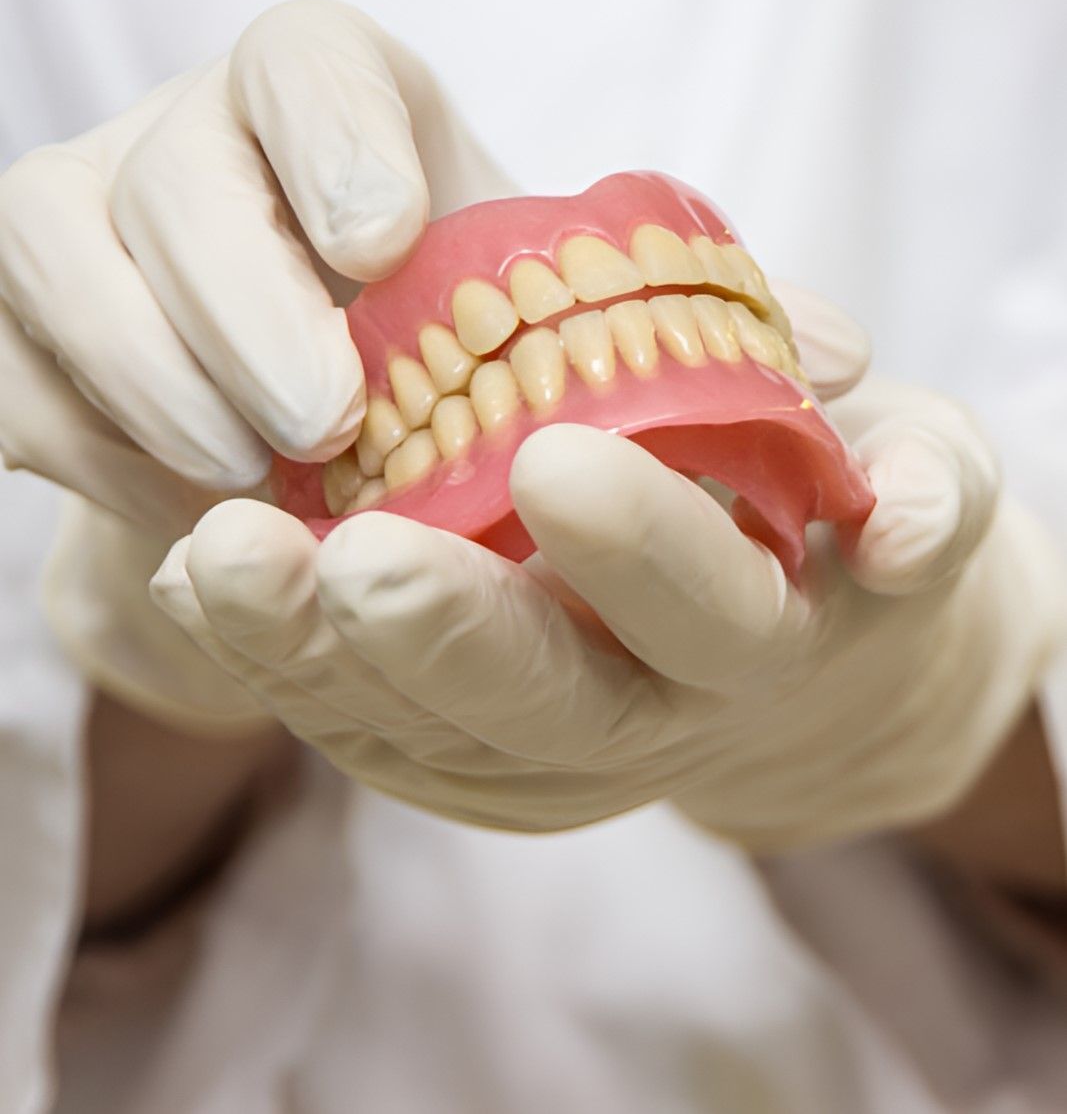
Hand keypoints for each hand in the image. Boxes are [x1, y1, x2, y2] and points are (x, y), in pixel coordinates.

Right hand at [0, 0, 512, 534]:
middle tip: (325, 423)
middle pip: (178, 183)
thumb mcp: (508, 301)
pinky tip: (195, 509)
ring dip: (158, 389)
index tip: (384, 248)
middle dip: (248, 314)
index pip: (308, 64)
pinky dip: (101, 456)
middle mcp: (186, 134)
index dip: (337, 146)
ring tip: (252, 482)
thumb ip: (542, 312)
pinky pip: (17, 380)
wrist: (320, 399)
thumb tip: (604, 384)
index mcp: (322, 100)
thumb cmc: (432, 337)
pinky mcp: (15, 320)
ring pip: (58, 261)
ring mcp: (80, 217)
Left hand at [151, 292, 1064, 847]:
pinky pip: (359, 725)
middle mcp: (645, 721)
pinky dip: (276, 662)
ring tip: (223, 558)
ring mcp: (538, 753)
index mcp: (758, 641)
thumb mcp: (921, 476)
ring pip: (421, 731)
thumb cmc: (831, 513)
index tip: (558, 455)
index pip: (705, 614)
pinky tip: (202, 578)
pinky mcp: (456, 756)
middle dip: (448, 634)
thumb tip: (903, 520)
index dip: (643, 550)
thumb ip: (927, 482)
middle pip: (543, 706)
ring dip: (313, 654)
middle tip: (356, 555)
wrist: (781, 635)